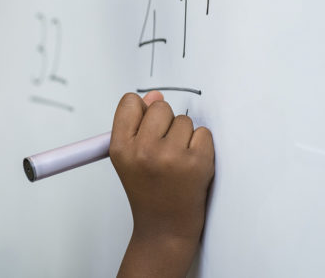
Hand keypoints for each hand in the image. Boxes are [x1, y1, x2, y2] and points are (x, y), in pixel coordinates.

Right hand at [109, 91, 214, 277]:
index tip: (146, 126)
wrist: (165, 228)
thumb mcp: (129, 158)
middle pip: (160, 106)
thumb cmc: (148, 191)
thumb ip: (137, 124)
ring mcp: (171, 157)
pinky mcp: (197, 163)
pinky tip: (191, 164)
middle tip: (163, 149)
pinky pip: (204, 133)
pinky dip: (201, 146)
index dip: (141, 111)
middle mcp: (144, 151)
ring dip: (184, 136)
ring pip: (184, 120)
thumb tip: (155, 96)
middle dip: (165, 123)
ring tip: (177, 161)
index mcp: (121, 148)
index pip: (130, 102)